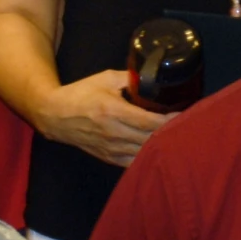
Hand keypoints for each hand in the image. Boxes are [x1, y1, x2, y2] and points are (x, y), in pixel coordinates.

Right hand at [29, 70, 170, 167]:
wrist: (54, 115)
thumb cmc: (81, 94)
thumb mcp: (105, 78)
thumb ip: (129, 77)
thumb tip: (152, 76)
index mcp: (113, 110)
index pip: (149, 121)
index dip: (169, 120)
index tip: (183, 114)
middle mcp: (113, 132)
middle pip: (150, 139)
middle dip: (170, 134)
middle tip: (186, 127)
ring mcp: (110, 148)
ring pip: (143, 153)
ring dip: (161, 148)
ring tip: (175, 139)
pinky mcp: (107, 158)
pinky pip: (133, 163)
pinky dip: (147, 158)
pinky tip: (157, 152)